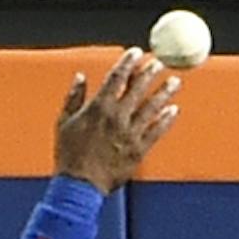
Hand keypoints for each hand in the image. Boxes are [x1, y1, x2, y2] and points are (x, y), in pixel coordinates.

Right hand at [53, 50, 179, 192]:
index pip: (116, 77)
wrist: (79, 185)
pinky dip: (166, 120)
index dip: (127, 62)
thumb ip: (73, 97)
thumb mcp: (63, 122)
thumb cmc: (69, 155)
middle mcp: (116, 117)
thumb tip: (80, 77)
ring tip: (175, 82)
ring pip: (151, 108)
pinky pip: (156, 131)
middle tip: (160, 63)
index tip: (136, 52)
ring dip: (164, 92)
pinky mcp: (139, 150)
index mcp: (98, 108)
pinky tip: (173, 110)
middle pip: (138, 89)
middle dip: (150, 73)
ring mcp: (130, 134)